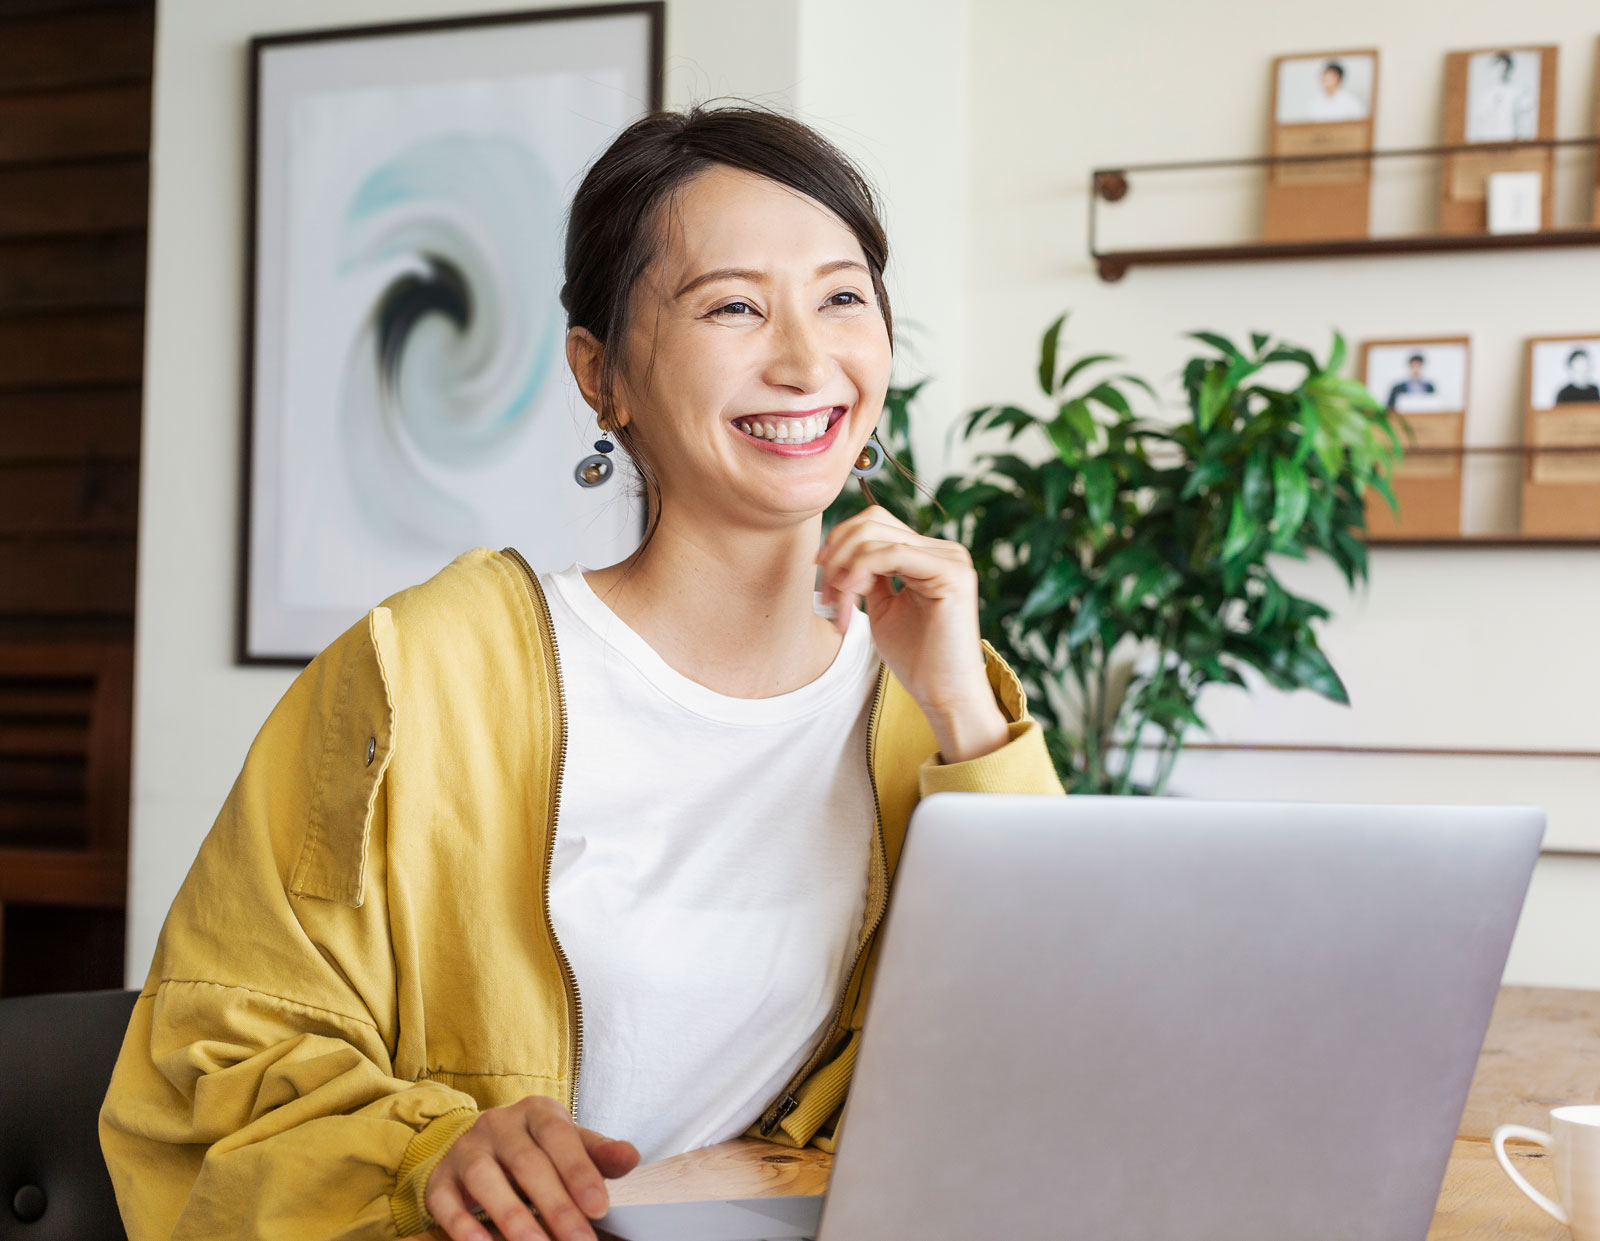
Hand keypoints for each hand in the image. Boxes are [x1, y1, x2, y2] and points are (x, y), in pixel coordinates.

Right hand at [424, 1096, 638, 1240]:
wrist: (481, 1145)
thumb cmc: (537, 1148)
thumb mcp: (570, 1144)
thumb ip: (598, 1154)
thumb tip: (630, 1157)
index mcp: (537, 1111)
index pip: (559, 1136)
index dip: (579, 1171)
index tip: (600, 1207)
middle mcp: (499, 1124)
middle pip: (526, 1162)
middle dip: (555, 1205)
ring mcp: (466, 1150)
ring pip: (485, 1179)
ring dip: (512, 1217)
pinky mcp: (440, 1179)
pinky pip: (446, 1201)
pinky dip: (463, 1226)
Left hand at [817, 506, 1008, 762]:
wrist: (943, 695)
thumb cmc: (916, 659)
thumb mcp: (882, 606)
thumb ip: (869, 575)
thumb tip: (844, 550)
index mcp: (930, 555)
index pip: (876, 523)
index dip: (840, 541)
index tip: (819, 573)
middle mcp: (945, 550)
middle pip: (873, 522)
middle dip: (838, 555)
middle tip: (826, 595)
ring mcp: (950, 559)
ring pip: (877, 536)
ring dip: (845, 569)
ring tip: (838, 607)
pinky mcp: (951, 573)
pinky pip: (893, 554)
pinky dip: (861, 571)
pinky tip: (851, 597)